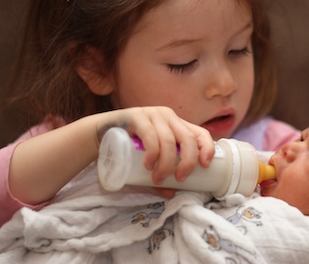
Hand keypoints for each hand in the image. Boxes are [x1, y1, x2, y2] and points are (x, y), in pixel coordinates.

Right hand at [96, 106, 214, 185]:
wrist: (100, 134)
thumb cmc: (129, 149)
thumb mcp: (150, 163)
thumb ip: (160, 178)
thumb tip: (172, 193)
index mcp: (177, 125)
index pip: (200, 133)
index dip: (207, 148)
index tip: (205, 166)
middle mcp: (168, 116)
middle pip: (188, 139)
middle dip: (188, 161)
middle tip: (180, 179)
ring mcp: (153, 114)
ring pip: (170, 140)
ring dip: (167, 163)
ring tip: (158, 177)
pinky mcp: (136, 116)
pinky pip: (151, 136)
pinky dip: (153, 153)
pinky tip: (149, 164)